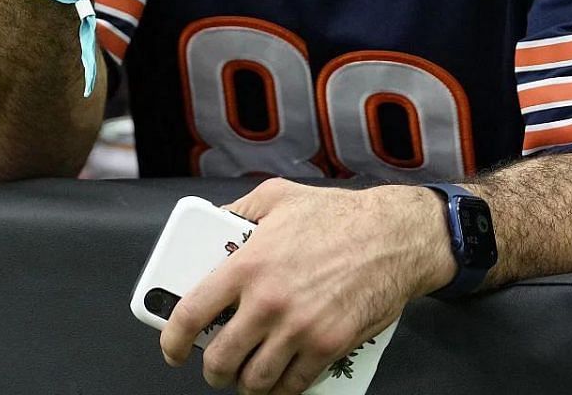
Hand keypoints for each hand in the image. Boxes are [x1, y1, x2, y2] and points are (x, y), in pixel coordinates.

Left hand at [162, 179, 456, 394]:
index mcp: (248, 266)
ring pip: (254, 380)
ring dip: (247, 382)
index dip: (173, 341)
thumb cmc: (343, 214)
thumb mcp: (281, 196)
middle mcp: (268, 302)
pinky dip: (282, 388)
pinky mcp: (329, 345)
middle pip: (219, 360)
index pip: (189, 316)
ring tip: (250, 374)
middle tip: (219, 365)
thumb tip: (214, 226)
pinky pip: (293, 384)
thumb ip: (241, 210)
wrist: (398, 235)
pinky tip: (282, 379)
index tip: (174, 349)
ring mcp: (299, 328)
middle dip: (214, 369)